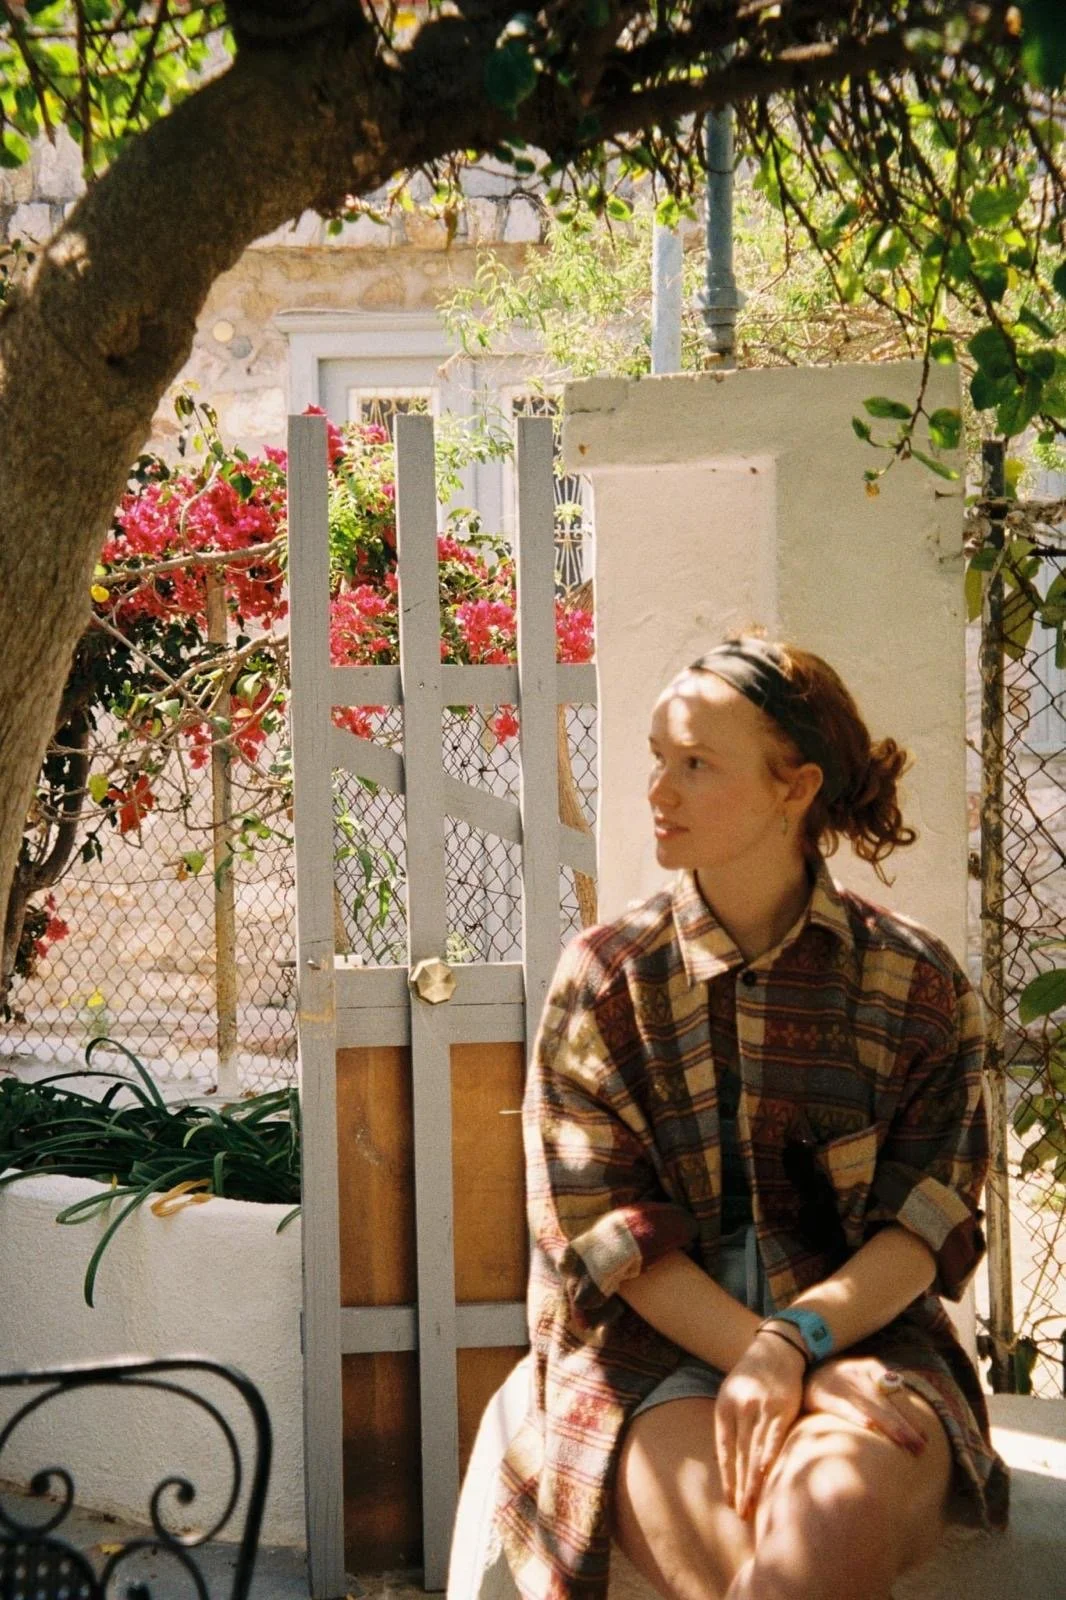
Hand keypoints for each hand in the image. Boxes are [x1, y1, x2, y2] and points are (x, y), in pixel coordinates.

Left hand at [714, 1327, 806, 1519]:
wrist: (775, 1349)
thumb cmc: (751, 1378)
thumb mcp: (731, 1396)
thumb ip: (729, 1426)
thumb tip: (722, 1461)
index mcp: (724, 1406)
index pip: (723, 1450)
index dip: (727, 1477)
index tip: (730, 1501)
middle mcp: (740, 1407)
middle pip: (739, 1455)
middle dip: (740, 1487)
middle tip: (741, 1513)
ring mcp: (761, 1407)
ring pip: (755, 1451)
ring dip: (753, 1480)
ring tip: (753, 1505)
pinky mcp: (781, 1407)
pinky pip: (774, 1437)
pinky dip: (769, 1457)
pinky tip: (766, 1475)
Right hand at [803, 1356, 926, 1456]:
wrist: (802, 1370)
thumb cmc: (839, 1380)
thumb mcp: (861, 1377)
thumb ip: (881, 1390)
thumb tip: (909, 1415)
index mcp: (870, 1368)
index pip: (896, 1394)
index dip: (911, 1415)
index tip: (926, 1436)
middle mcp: (858, 1375)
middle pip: (887, 1404)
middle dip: (906, 1427)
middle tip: (921, 1448)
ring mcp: (841, 1384)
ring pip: (871, 1407)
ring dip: (890, 1426)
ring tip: (906, 1442)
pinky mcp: (824, 1396)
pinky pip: (843, 1407)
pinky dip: (856, 1416)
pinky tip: (869, 1426)